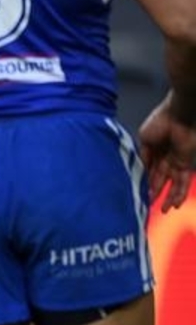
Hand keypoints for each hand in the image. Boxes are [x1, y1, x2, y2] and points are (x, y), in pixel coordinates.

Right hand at [138, 96, 195, 212]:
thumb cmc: (160, 122)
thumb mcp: (144, 140)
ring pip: (173, 183)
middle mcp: (165, 158)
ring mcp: (177, 161)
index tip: (137, 194)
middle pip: (160, 179)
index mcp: (153, 151)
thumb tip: (140, 171)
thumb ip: (143, 156)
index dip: (143, 182)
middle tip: (148, 206)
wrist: (179, 114)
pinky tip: (175, 204)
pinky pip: (183, 181)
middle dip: (155, 193)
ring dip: (169, 197)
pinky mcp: (186, 163)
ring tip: (164, 210)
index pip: (148, 171)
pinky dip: (179, 192)